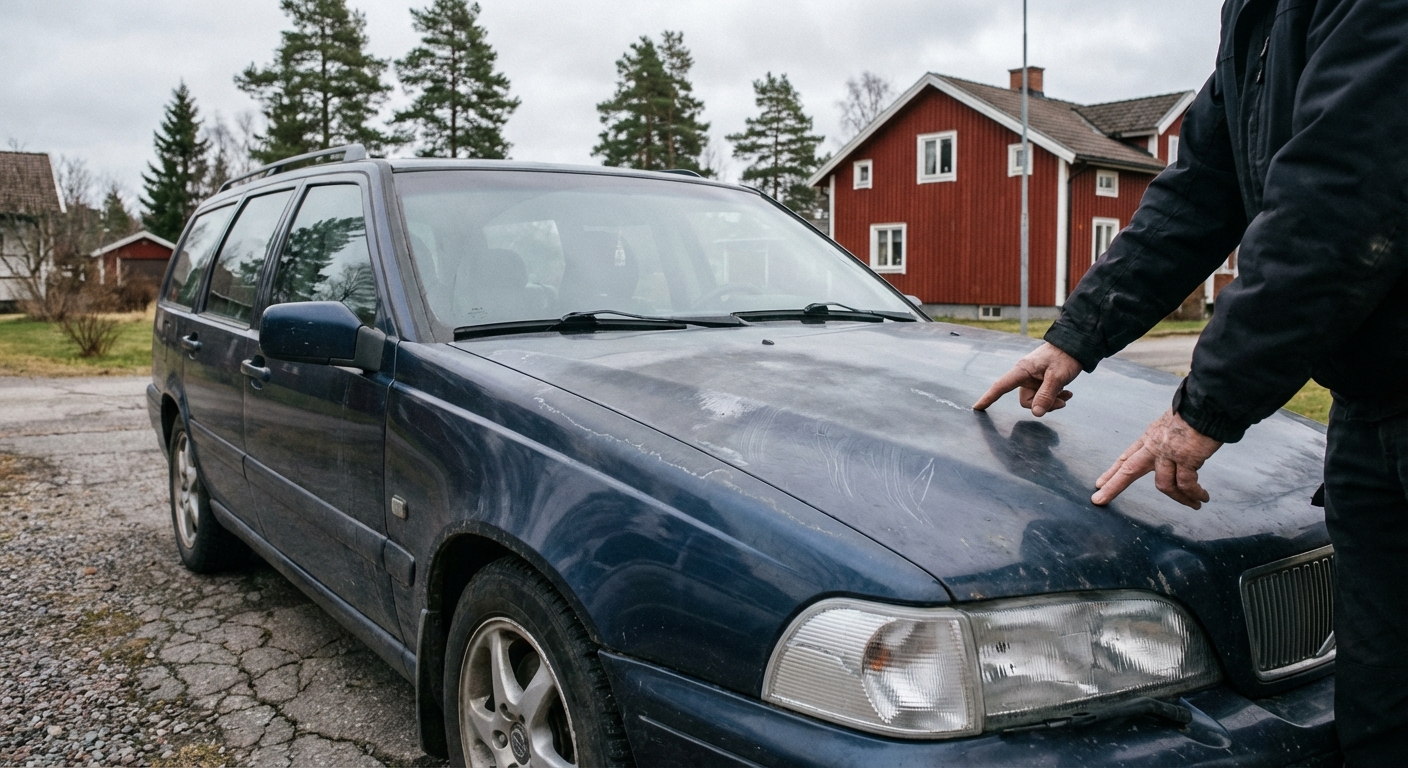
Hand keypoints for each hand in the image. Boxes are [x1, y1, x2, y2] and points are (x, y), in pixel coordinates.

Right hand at [972, 343, 1082, 415]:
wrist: (1076, 345)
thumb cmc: (1064, 356)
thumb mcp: (1057, 377)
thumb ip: (1046, 395)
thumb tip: (1036, 413)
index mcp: (1022, 370)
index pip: (1000, 386)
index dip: (988, 397)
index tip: (977, 407)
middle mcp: (1025, 376)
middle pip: (1027, 401)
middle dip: (1044, 404)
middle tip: (1062, 401)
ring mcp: (1033, 379)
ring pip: (1037, 401)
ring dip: (1052, 401)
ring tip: (1067, 394)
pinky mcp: (1041, 381)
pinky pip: (1043, 396)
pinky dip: (1055, 397)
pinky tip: (1067, 393)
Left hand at [1092, 410, 1222, 508]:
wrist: (1208, 404)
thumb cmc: (1196, 412)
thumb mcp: (1173, 422)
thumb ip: (1169, 437)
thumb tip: (1175, 447)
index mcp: (1150, 437)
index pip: (1127, 456)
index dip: (1113, 471)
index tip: (1100, 483)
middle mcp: (1155, 446)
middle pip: (1128, 469)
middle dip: (1113, 486)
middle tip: (1099, 500)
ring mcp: (1169, 453)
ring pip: (1164, 485)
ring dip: (1180, 498)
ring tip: (1194, 504)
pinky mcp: (1186, 459)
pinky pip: (1186, 484)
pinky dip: (1194, 494)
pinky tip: (1202, 498)